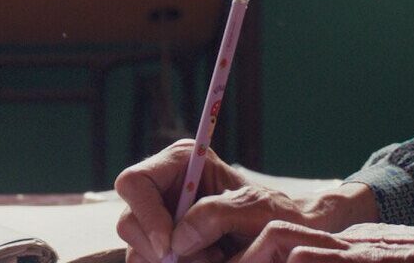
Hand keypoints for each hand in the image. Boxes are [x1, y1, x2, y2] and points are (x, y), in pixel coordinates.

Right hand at [115, 139, 379, 262]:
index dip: (146, 215)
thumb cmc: (275, 214)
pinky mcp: (160, 246)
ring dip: (171, 262)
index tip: (172, 246)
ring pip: (137, 249)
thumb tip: (176, 238)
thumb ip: (215, 214)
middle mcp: (161, 188)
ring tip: (214, 258)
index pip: (134, 183)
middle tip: (203, 257)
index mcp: (179, 161)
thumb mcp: (255, 208)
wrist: (284, 237)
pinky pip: (149, 262)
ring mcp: (157, 219)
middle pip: (129, 222)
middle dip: (160, 248)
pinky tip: (206, 261)